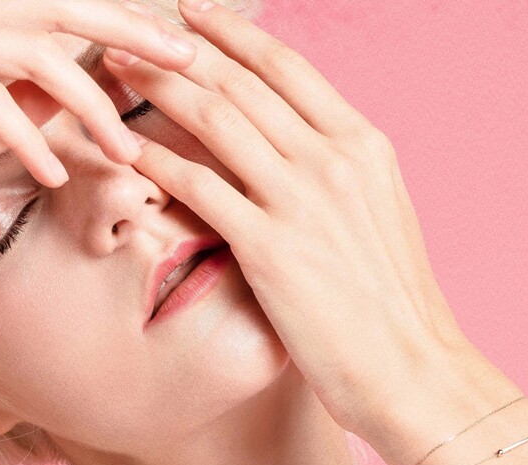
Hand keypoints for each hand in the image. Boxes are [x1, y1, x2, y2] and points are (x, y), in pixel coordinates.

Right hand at [0, 0, 196, 223]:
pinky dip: (27, 139)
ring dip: (89, 105)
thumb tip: (70, 95)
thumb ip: (15, 112)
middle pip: (53, 12)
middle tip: (185, 62)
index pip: (52, 18)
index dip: (115, 26)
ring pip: (29, 55)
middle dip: (126, 31)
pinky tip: (56, 177)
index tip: (171, 52)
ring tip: (125, 152)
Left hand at [103, 0, 477, 440]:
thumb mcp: (379, 218)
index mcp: (364, 146)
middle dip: (180, 47)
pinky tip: (126, 146)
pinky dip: (158, 160)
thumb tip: (298, 153)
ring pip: (215, 118)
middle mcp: (334, 159)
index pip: (287, 67)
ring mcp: (301, 200)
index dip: (232, 34)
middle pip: (242, 81)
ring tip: (116, 65)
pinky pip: (199, 186)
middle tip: (134, 27)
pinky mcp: (269, 248)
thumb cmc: (394, 305)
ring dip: (158, 85)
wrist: (411, 367)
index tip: (193, 16)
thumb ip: (339, 177)